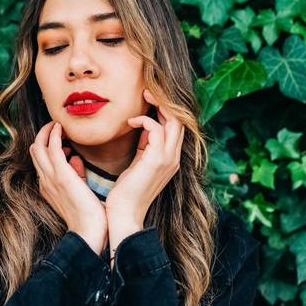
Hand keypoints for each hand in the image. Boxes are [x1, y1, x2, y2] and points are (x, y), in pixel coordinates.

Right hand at [29, 121, 107, 253]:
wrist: (89, 230)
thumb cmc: (88, 214)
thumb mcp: (79, 190)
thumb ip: (76, 174)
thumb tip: (77, 159)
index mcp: (47, 187)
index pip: (39, 161)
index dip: (47, 147)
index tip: (63, 141)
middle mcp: (45, 181)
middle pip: (34, 151)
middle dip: (43, 135)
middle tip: (56, 126)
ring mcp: (50, 178)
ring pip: (38, 147)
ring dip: (47, 132)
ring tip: (57, 124)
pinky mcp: (61, 175)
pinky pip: (52, 148)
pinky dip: (54, 135)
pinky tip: (60, 127)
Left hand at [104, 89, 184, 221]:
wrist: (125, 214)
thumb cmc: (127, 191)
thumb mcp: (139, 163)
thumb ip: (145, 146)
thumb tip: (143, 126)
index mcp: (171, 158)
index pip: (178, 126)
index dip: (167, 109)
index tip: (150, 98)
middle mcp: (174, 157)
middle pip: (181, 119)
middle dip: (166, 101)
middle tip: (148, 91)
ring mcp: (168, 159)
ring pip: (174, 121)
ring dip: (159, 105)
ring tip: (143, 97)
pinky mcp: (156, 160)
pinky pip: (157, 130)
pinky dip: (144, 121)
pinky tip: (130, 123)